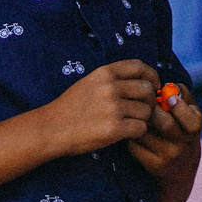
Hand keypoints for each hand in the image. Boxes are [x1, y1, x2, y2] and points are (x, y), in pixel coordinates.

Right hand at [35, 60, 163, 158]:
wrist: (49, 130)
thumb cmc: (68, 109)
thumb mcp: (88, 84)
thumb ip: (112, 80)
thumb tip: (143, 83)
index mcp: (104, 74)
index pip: (139, 67)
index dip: (151, 76)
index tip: (152, 86)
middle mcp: (110, 88)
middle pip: (146, 90)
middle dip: (148, 101)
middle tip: (140, 111)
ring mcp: (112, 108)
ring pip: (146, 111)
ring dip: (141, 119)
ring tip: (128, 124)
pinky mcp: (114, 128)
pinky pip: (140, 128)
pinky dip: (137, 132)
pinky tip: (125, 134)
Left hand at [127, 85, 201, 175]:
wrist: (180, 165)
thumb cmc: (182, 128)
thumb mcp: (189, 112)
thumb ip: (182, 96)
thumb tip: (168, 86)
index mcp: (195, 127)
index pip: (191, 119)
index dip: (179, 107)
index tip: (169, 98)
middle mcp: (184, 144)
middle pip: (165, 125)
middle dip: (151, 111)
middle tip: (142, 103)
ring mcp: (168, 157)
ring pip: (146, 134)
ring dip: (137, 122)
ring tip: (134, 115)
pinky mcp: (153, 165)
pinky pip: (135, 146)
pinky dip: (131, 135)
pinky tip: (131, 131)